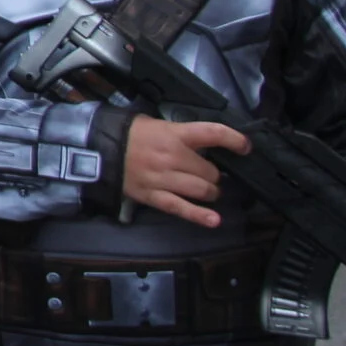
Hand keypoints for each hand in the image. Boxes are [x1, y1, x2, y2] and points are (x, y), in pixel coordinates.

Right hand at [122, 116, 250, 227]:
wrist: (99, 149)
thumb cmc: (130, 134)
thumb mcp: (157, 124)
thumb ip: (181, 135)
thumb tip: (205, 146)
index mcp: (174, 134)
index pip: (212, 133)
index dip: (234, 140)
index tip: (245, 147)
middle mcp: (172, 157)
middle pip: (210, 171)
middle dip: (213, 175)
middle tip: (207, 173)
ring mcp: (163, 178)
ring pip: (201, 190)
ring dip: (209, 192)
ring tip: (206, 190)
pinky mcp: (153, 196)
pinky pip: (180, 207)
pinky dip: (199, 216)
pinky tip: (214, 220)